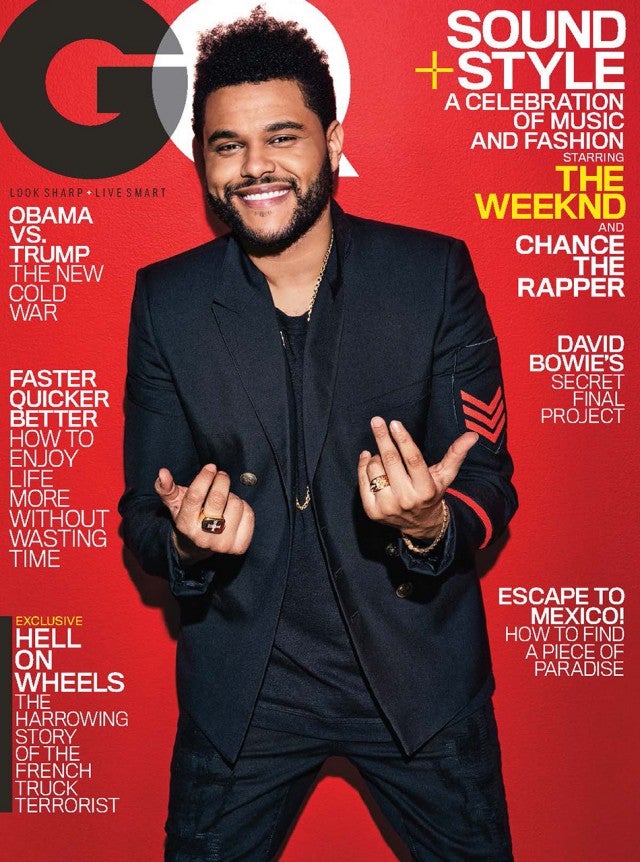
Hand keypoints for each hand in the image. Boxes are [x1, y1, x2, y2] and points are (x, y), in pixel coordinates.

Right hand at [155, 464, 254, 563]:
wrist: (200, 545)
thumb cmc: (189, 516)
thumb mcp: (175, 503)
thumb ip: (166, 488)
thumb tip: (162, 472)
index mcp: (185, 525)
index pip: (195, 496)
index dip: (204, 478)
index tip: (211, 467)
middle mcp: (203, 537)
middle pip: (218, 498)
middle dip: (221, 481)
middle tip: (221, 476)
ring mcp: (222, 544)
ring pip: (236, 504)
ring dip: (232, 496)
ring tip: (224, 501)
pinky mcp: (238, 547)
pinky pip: (249, 515)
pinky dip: (244, 507)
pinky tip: (233, 511)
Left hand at [357, 417, 477, 539]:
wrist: (419, 524)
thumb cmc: (431, 493)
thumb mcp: (445, 476)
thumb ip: (456, 454)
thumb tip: (472, 435)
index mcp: (425, 489)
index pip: (412, 459)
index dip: (403, 439)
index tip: (394, 423)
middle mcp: (406, 499)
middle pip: (390, 461)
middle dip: (382, 438)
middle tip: (377, 420)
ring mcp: (387, 507)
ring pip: (375, 469)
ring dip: (376, 456)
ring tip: (383, 457)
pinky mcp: (372, 511)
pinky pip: (362, 481)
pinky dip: (363, 466)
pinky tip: (368, 457)